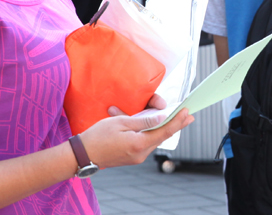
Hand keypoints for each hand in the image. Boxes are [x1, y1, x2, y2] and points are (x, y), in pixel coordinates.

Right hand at [77, 104, 192, 168]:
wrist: (82, 155)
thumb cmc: (98, 136)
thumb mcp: (120, 122)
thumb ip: (143, 121)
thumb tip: (162, 118)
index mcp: (139, 144)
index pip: (165, 132)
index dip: (178, 121)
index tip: (188, 113)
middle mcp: (141, 154)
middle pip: (163, 137)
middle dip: (175, 125)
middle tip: (189, 117)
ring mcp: (137, 158)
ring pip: (155, 141)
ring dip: (164, 130)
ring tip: (176, 120)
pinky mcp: (132, 158)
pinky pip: (146, 144)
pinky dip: (152, 134)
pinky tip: (155, 127)